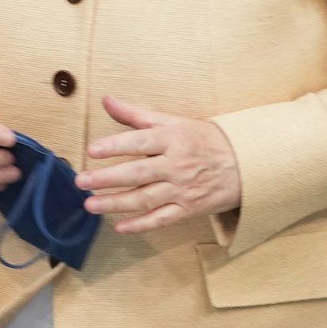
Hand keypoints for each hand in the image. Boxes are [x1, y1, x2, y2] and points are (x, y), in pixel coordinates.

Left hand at [75, 94, 241, 234]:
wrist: (245, 163)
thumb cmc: (204, 139)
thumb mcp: (173, 121)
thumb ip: (137, 115)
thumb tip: (107, 100)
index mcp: (172, 139)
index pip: (139, 142)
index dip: (115, 146)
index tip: (92, 150)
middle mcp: (176, 165)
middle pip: (137, 174)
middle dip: (107, 179)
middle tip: (81, 181)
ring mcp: (182, 189)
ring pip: (145, 199)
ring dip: (116, 204)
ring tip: (90, 205)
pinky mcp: (189, 208)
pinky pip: (162, 219)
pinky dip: (141, 225)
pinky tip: (120, 227)